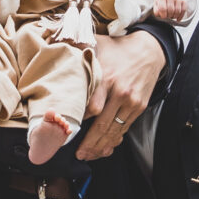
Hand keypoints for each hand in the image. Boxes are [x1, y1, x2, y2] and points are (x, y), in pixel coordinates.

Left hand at [77, 32, 163, 159]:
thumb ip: (75, 49)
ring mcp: (132, 102)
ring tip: (89, 155)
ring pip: (115, 131)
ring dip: (101, 146)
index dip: (79, 121)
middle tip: (78, 154)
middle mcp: (120, 93)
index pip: (92, 108)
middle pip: (102, 125)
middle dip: (89, 143)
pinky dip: (115, 140)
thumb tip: (49, 43)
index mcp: (107, 78)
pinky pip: (125, 128)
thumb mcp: (96, 44)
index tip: (67, 128)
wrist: (149, 50)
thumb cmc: (117, 48)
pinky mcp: (139, 107)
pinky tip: (105, 148)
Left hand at [152, 0, 188, 21]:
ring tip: (172, 16)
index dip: (163, 15)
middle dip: (169, 16)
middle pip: (171, 11)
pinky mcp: (184, 1)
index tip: (163, 16)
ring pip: (177, 12)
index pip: (163, 9)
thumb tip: (159, 15)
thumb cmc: (163, 0)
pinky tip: (177, 18)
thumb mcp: (156, 3)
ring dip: (174, 16)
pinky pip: (183, 11)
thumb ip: (156, 11)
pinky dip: (180, 16)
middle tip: (168, 16)